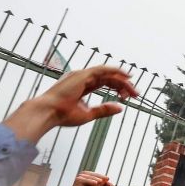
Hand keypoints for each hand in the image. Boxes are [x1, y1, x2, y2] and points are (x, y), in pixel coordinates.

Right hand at [5, 65, 138, 139]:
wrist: (49, 113)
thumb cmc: (63, 115)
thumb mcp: (88, 113)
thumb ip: (104, 109)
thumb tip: (120, 108)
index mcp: (82, 86)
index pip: (104, 83)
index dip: (117, 88)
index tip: (127, 97)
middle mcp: (82, 78)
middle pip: (108, 78)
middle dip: (123, 84)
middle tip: (135, 94)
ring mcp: (81, 75)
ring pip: (107, 74)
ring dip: (122, 80)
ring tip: (133, 89)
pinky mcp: (82, 75)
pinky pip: (102, 70)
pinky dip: (115, 71)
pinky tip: (125, 76)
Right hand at [65, 171, 112, 185]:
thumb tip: (112, 184)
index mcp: (90, 176)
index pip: (101, 176)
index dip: (105, 181)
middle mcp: (85, 174)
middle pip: (98, 177)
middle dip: (101, 183)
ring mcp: (81, 176)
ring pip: (94, 178)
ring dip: (95, 185)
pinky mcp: (78, 180)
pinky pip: (87, 180)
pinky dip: (91, 183)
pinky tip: (95, 183)